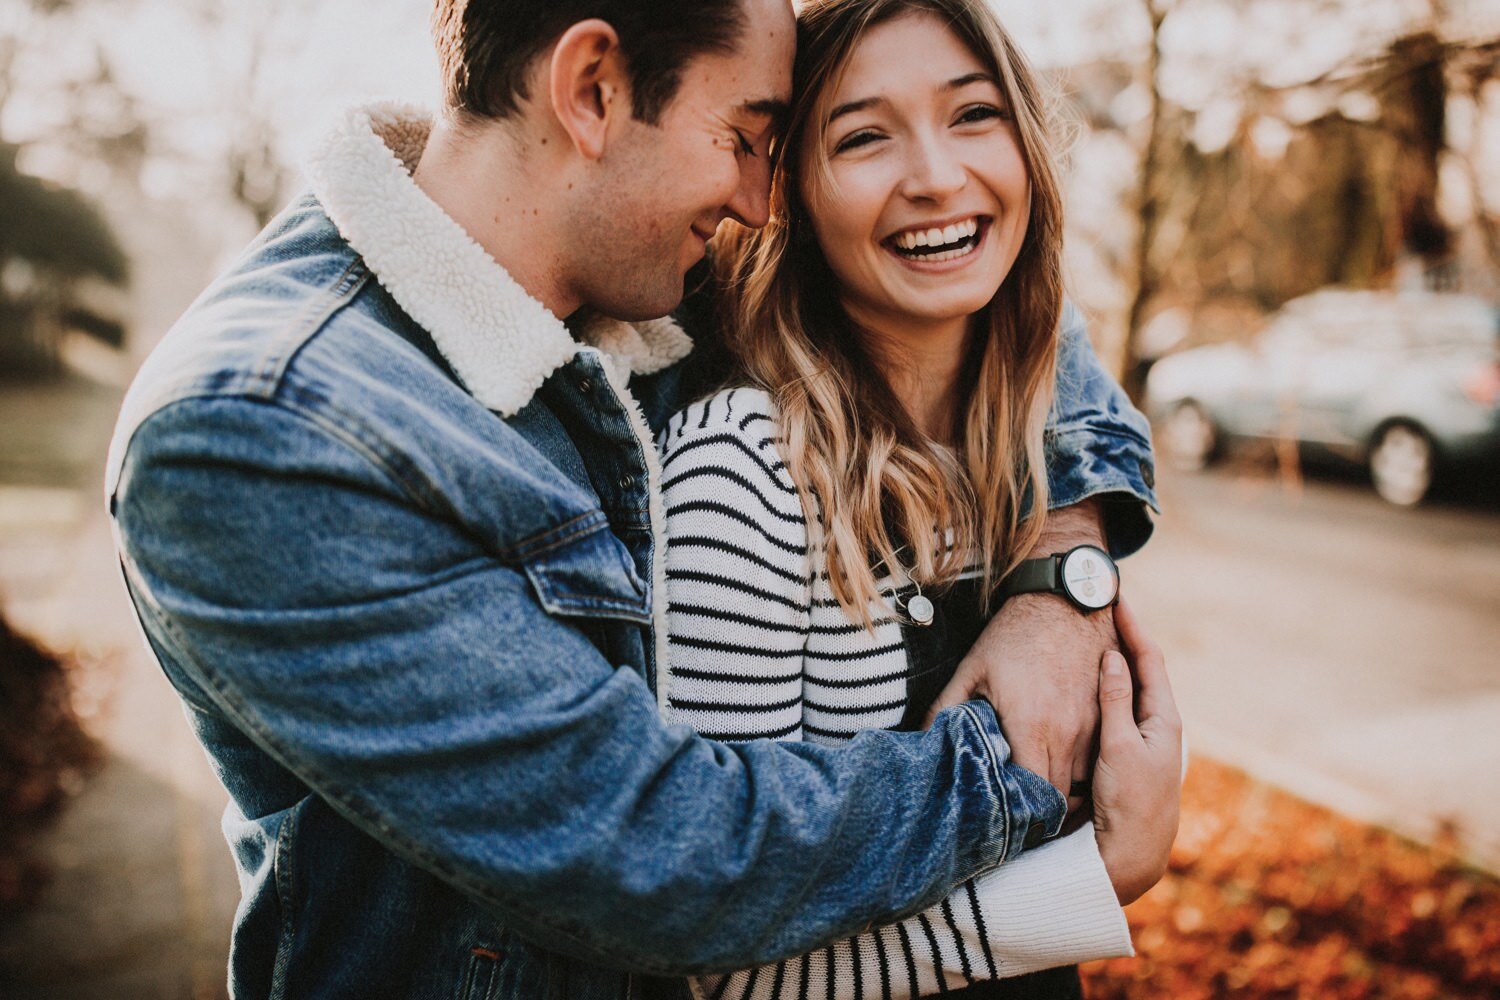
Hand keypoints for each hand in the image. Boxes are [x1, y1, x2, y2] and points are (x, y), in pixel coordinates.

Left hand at [923, 593, 1116, 811]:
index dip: (1020, 814)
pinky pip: (1099, 759)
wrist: (1066, 599)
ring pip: (1083, 782)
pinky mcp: (1109, 715)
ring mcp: (1094, 725)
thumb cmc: (1013, 636)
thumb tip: (918, 740)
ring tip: (1041, 800)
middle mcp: (1068, 732)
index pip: (1032, 796)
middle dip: (1041, 812)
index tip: (1005, 821)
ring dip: (1064, 792)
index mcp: (1031, 725)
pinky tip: (1063, 769)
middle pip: (1059, 797)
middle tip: (1020, 818)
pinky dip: (1083, 770)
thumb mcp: (973, 670)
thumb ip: (945, 709)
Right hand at [1091, 599, 1181, 904]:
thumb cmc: (1131, 800)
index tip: (1117, 598)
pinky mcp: (1127, 751)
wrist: (1134, 852)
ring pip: (1128, 688)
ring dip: (1114, 661)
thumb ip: (1116, 701)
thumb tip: (1113, 658)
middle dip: (1124, 638)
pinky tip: (1088, 682)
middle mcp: (1157, 724)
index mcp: (1163, 718)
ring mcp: (1143, 738)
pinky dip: (1105, 687)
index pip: (1150, 660)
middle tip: (1105, 610)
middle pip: (1141, 670)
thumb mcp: (1121, 745)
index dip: (1134, 628)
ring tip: (1095, 634)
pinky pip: (1117, 707)